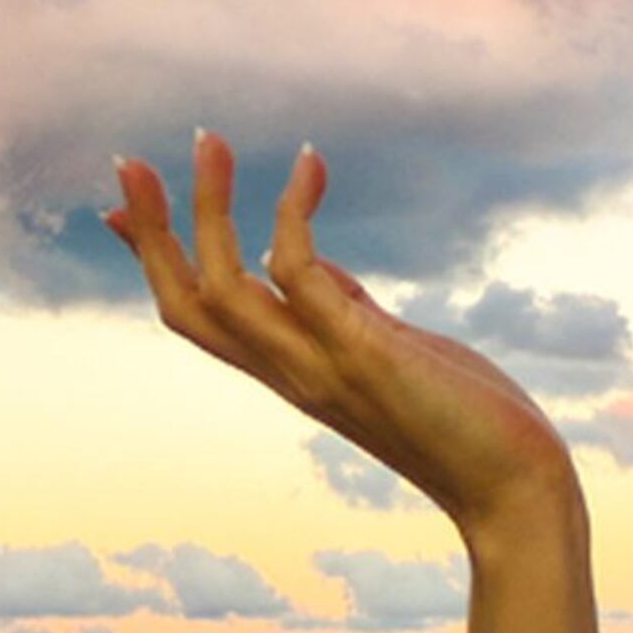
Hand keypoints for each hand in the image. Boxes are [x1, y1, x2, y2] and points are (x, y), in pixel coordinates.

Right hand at [106, 130, 580, 545]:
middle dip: (152, 233)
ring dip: (206, 210)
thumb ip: (342, 307)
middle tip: (129, 163)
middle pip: (185, 305)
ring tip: (208, 143)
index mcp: (291, 372)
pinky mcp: (358, 354)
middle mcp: (289, 374)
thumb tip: (305, 262)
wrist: (515, 489)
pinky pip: (298, 272)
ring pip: (221, 288)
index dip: (154, 261)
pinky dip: (293, 212)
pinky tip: (311, 164)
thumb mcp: (389, 349)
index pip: (198, 318)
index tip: (117, 209)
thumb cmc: (464, 419)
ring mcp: (318, 366)